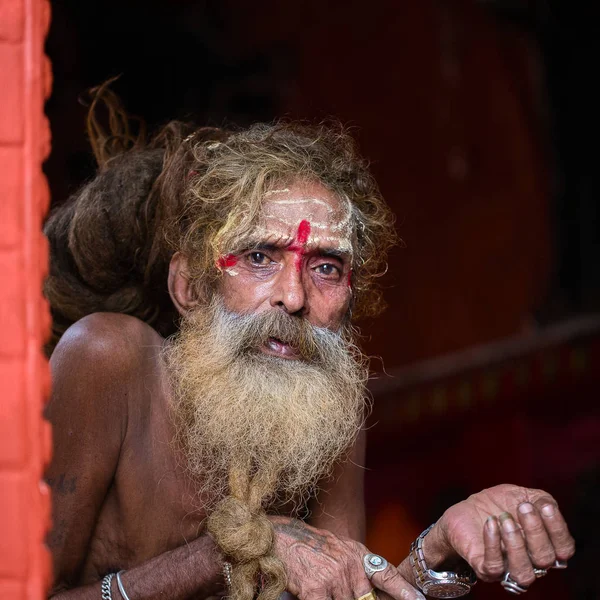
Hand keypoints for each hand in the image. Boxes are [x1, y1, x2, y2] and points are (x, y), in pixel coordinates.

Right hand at [271, 517, 424, 599]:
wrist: (284, 538)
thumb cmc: (312, 546)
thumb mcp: (341, 550)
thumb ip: (359, 569)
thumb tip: (372, 592)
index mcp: (358, 556)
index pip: (387, 576)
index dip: (404, 591)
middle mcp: (351, 567)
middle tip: (349, 593)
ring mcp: (335, 578)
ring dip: (338, 599)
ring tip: (329, 588)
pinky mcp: (317, 589)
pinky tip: (317, 597)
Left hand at [430, 484, 574, 588]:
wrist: (466, 510)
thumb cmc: (498, 504)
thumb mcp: (520, 495)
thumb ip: (539, 500)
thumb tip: (548, 507)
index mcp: (545, 544)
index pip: (564, 548)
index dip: (558, 529)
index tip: (545, 507)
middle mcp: (531, 562)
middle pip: (545, 559)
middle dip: (536, 531)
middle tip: (523, 507)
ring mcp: (509, 568)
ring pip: (524, 572)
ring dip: (516, 544)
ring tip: (505, 519)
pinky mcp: (486, 569)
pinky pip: (495, 566)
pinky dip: (493, 543)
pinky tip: (491, 523)